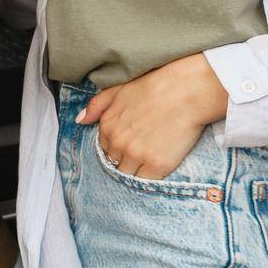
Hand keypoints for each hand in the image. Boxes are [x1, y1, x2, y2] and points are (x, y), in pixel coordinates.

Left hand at [76, 53, 228, 180]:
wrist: (186, 91)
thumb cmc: (155, 86)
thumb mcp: (118, 88)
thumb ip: (96, 105)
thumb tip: (80, 121)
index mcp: (107, 126)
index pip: (106, 148)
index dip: (119, 145)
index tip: (133, 140)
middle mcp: (118, 143)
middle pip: (116, 163)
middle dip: (126, 158)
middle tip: (144, 148)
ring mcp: (137, 156)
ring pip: (129, 174)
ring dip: (137, 169)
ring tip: (152, 156)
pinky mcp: (157, 166)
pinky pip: (146, 182)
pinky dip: (151, 177)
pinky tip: (159, 163)